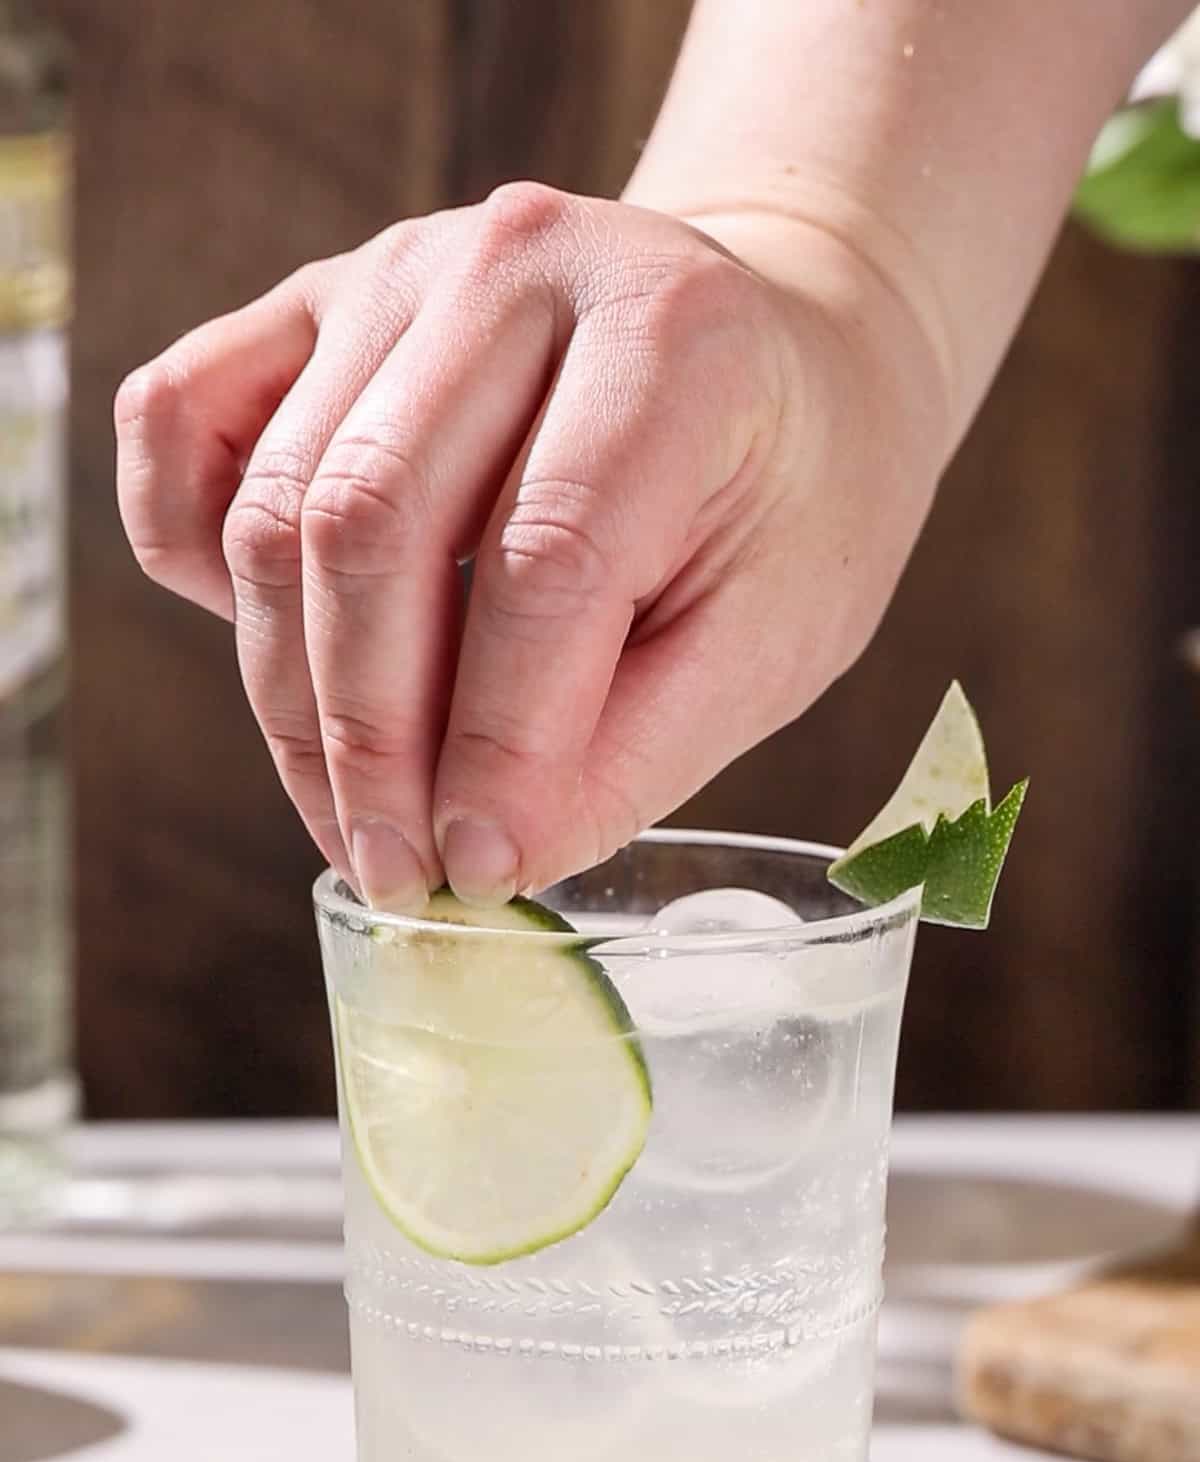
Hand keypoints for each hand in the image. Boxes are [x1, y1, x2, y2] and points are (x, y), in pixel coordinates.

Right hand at [115, 184, 948, 905]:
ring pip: (271, 508)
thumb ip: (635, 750)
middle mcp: (515, 266)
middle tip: (397, 872)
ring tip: (356, 817)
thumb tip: (487, 858)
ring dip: (289, 696)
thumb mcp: (773, 637)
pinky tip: (267, 646)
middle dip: (368, 738)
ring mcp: (396, 271)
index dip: (499, 740)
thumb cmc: (790, 501)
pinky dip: (181, 545)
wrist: (780, 348)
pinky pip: (180, 422)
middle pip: (369, 525)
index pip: (543, 557)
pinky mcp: (312, 305)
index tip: (483, 869)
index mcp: (670, 332)